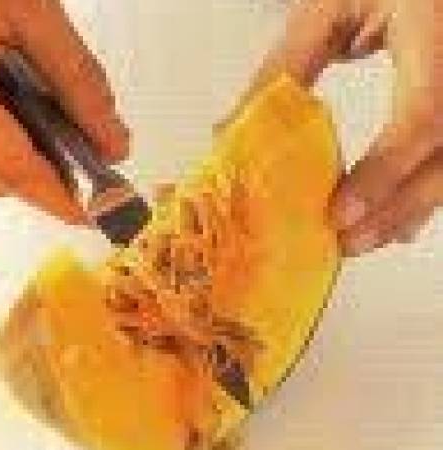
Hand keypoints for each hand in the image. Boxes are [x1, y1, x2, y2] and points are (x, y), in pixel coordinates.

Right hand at [0, 0, 128, 223]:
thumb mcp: (34, 11)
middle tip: (90, 156)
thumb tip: (110, 140)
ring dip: (21, 156)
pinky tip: (23, 109)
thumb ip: (78, 83)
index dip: (59, 197)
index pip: (11, 170)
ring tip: (58, 123)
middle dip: (45, 176)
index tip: (95, 212)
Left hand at [225, 0, 440, 254]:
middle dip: (395, 208)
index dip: (385, 171)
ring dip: (409, 209)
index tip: (341, 212)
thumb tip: (232, 130)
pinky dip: (423, 191)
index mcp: (436, 32)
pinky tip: (398, 216)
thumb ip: (285, 67)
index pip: (424, 115)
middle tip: (346, 241)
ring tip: (364, 238)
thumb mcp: (327, 10)